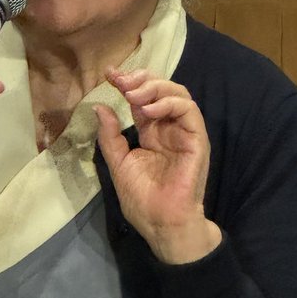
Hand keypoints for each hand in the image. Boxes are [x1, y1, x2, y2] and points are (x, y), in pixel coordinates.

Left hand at [94, 68, 221, 264]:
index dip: (127, 82)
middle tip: (121, 80)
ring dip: (155, 87)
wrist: (162, 223)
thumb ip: (110, 136)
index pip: (142, 98)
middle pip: (161, 89)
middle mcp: (169, 128)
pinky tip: (150, 109)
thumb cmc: (142, 199)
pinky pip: (189, 111)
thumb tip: (99, 107)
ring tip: (133, 94)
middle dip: (141, 78)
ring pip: (178, 94)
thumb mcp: (118, 163)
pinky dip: (170, 104)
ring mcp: (184, 132)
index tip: (108, 74)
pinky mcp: (197, 139)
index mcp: (151, 132)